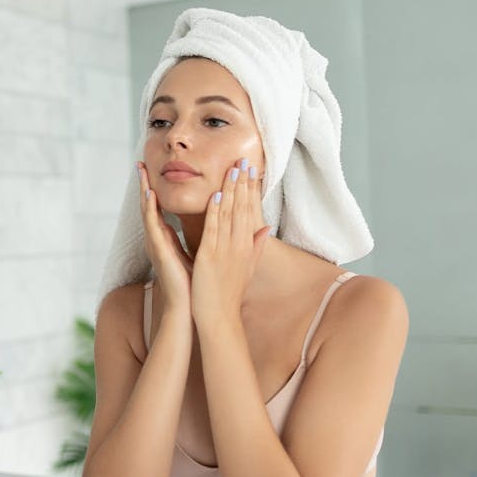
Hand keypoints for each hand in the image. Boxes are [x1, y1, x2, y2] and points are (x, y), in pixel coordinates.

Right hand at [137, 161, 192, 310]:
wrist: (190, 306)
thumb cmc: (195, 283)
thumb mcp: (200, 252)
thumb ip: (202, 236)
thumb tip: (214, 222)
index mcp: (166, 239)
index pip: (159, 209)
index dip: (156, 190)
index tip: (154, 172)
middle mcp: (158, 239)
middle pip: (149, 205)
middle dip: (144, 184)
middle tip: (140, 163)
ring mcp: (155, 243)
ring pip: (147, 210)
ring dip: (144, 189)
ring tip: (140, 171)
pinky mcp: (158, 249)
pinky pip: (152, 224)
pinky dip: (150, 208)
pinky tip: (149, 194)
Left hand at [190, 158, 271, 321]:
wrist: (219, 316)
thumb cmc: (230, 293)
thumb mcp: (247, 268)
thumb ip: (256, 246)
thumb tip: (266, 227)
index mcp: (246, 246)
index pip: (250, 211)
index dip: (250, 189)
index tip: (251, 170)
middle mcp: (239, 245)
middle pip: (242, 208)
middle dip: (242, 183)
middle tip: (243, 159)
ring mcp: (225, 251)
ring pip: (229, 215)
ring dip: (230, 191)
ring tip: (232, 169)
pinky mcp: (209, 257)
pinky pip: (213, 231)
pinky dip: (215, 213)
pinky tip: (216, 196)